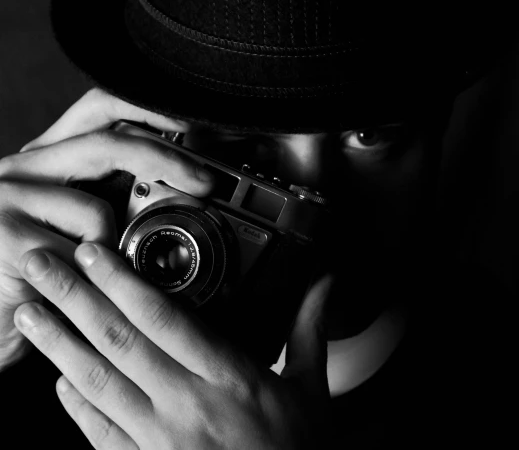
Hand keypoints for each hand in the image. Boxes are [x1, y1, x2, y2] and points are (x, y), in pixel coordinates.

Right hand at [0, 88, 210, 367]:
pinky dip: (94, 279)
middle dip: (166, 161)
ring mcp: (8, 198)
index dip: (147, 108)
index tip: (189, 121)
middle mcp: (22, 167)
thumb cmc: (34, 276)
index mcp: (45, 158)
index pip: (97, 107)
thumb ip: (112, 198)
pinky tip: (74, 293)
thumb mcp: (77, 226)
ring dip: (114, 252)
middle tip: (205, 183)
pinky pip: (79, 255)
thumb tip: (182, 184)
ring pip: (97, 209)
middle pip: (107, 144)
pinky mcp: (4, 236)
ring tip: (94, 276)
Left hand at [14, 242, 333, 448]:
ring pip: (99, 382)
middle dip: (74, 298)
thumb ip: (309, 329)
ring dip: (59, 344)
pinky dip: (77, 406)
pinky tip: (60, 381)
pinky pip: (102, 435)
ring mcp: (161, 440)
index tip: (95, 251)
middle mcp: (188, 405)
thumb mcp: (314, 390)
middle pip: (119, 341)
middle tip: (41, 265)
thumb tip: (324, 283)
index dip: (124, 281)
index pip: (164, 317)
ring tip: (32, 312)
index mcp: (230, 377)